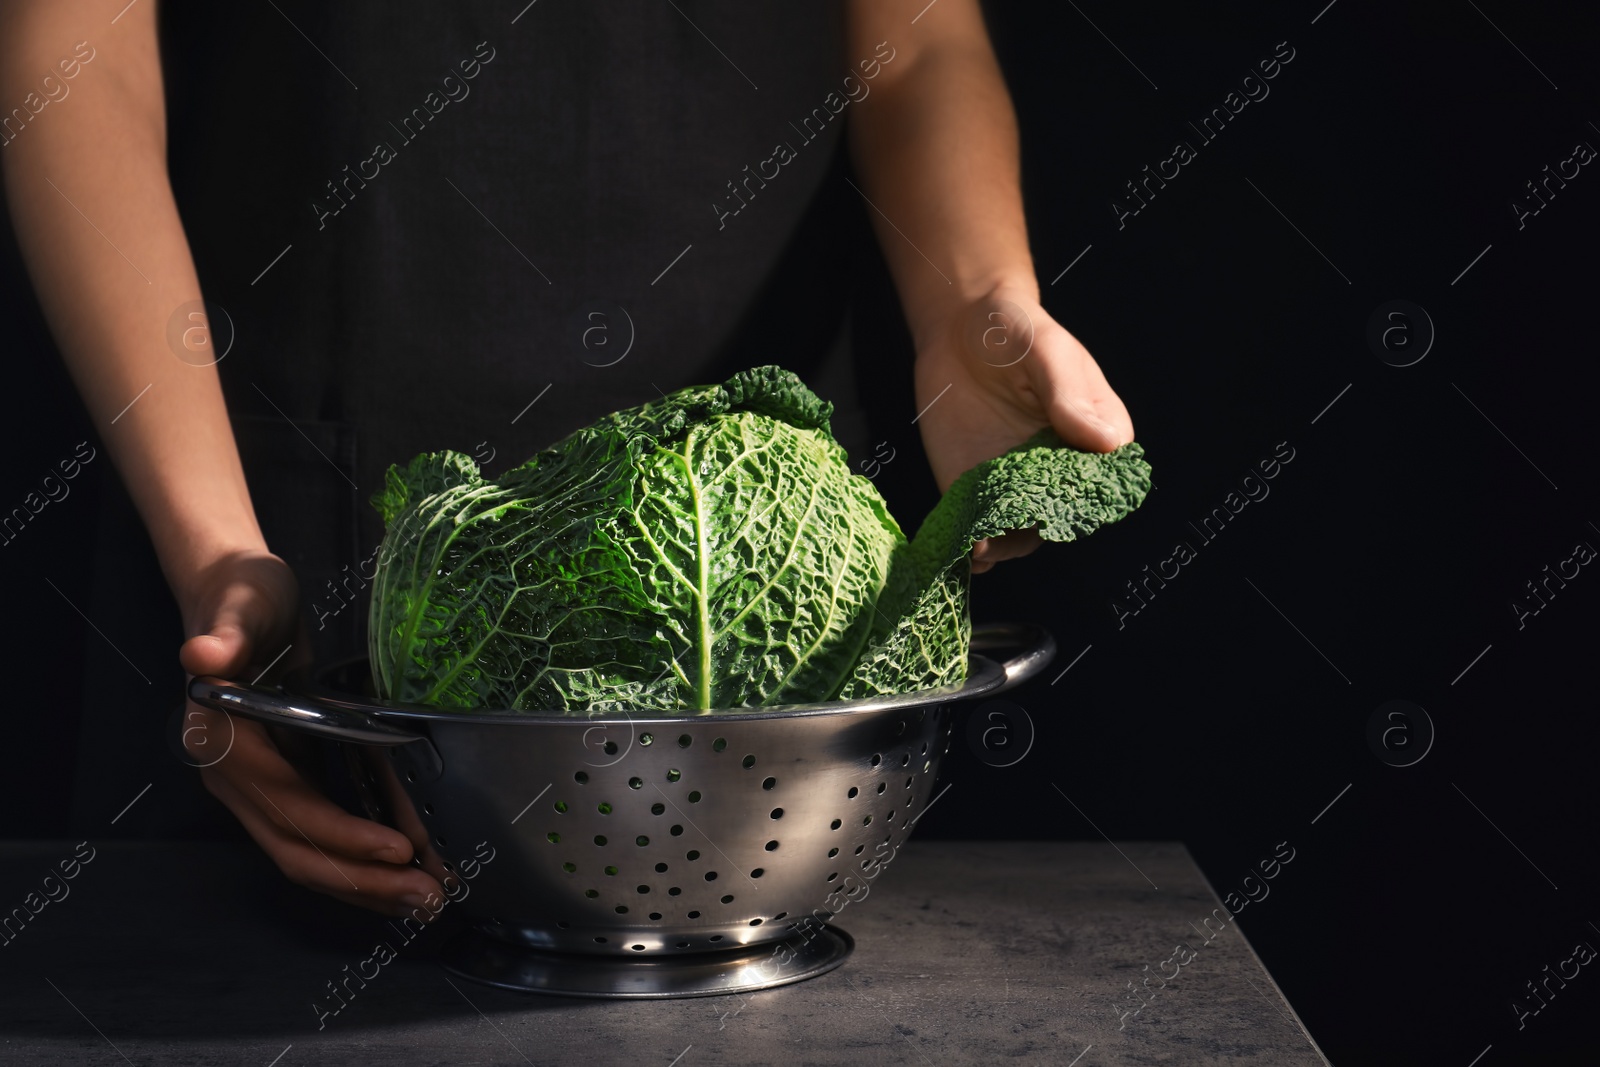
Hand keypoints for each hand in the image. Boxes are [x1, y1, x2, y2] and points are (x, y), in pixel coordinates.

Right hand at [177, 549, 444, 916]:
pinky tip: (401, 871)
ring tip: (425, 898)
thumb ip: (224, 633)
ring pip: (308, 855)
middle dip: (363, 880)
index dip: (342, 835)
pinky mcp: (282, 784)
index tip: (399, 849)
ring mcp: (257, 788)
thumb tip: (202, 655)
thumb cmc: (241, 598)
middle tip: (428, 897)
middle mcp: (234, 779)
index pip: (288, 808)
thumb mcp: (241, 604)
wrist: (232, 595)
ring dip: (365, 883)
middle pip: (298, 850)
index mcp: (224, 744)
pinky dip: (358, 860)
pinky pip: (318, 837)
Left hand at [914, 281, 1133, 573]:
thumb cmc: (1017, 330)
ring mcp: (1014, 482)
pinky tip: (967, 553)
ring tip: (985, 549)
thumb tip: (1105, 442)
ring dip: (1005, 544)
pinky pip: (980, 526)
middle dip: (1040, 526)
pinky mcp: (974, 487)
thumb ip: (1069, 394)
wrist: (960, 326)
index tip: (1063, 501)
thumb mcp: (1047, 351)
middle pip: (1060, 514)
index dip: (1086, 496)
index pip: (1100, 479)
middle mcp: (1058, 468)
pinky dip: (975, 546)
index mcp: (1093, 436)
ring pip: (1020, 530)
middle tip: (1015, 528)